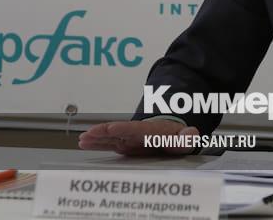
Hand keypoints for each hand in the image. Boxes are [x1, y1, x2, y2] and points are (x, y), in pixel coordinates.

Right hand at [78, 120, 199, 155]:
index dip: (124, 129)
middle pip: (118, 132)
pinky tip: (84, 144)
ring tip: (81, 139)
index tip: (112, 128)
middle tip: (88, 134)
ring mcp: (129, 138)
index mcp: (151, 130)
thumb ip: (187, 137)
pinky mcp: (124, 144)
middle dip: (103, 132)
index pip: (136, 129)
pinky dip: (97, 143)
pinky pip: (108, 143)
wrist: (171, 135)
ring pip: (110, 137)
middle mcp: (137, 133)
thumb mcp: (185, 138)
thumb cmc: (177, 137)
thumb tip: (191, 134)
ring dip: (96, 138)